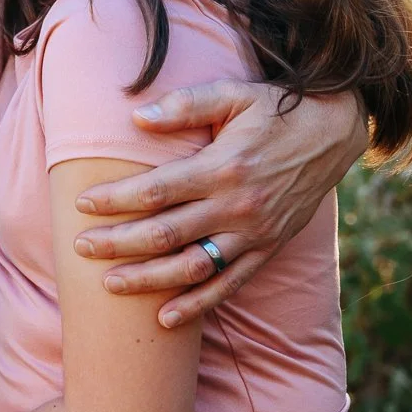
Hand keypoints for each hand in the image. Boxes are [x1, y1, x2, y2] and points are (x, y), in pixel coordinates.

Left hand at [72, 81, 364, 327]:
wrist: (332, 134)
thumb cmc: (274, 110)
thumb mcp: (234, 93)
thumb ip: (187, 104)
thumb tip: (137, 116)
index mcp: (223, 167)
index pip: (156, 190)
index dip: (115, 199)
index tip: (82, 204)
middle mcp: (237, 206)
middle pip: (166, 233)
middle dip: (118, 243)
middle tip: (80, 247)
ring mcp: (253, 233)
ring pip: (193, 267)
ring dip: (148, 279)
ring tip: (108, 284)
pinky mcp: (266, 249)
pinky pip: (228, 285)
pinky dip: (197, 305)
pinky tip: (164, 317)